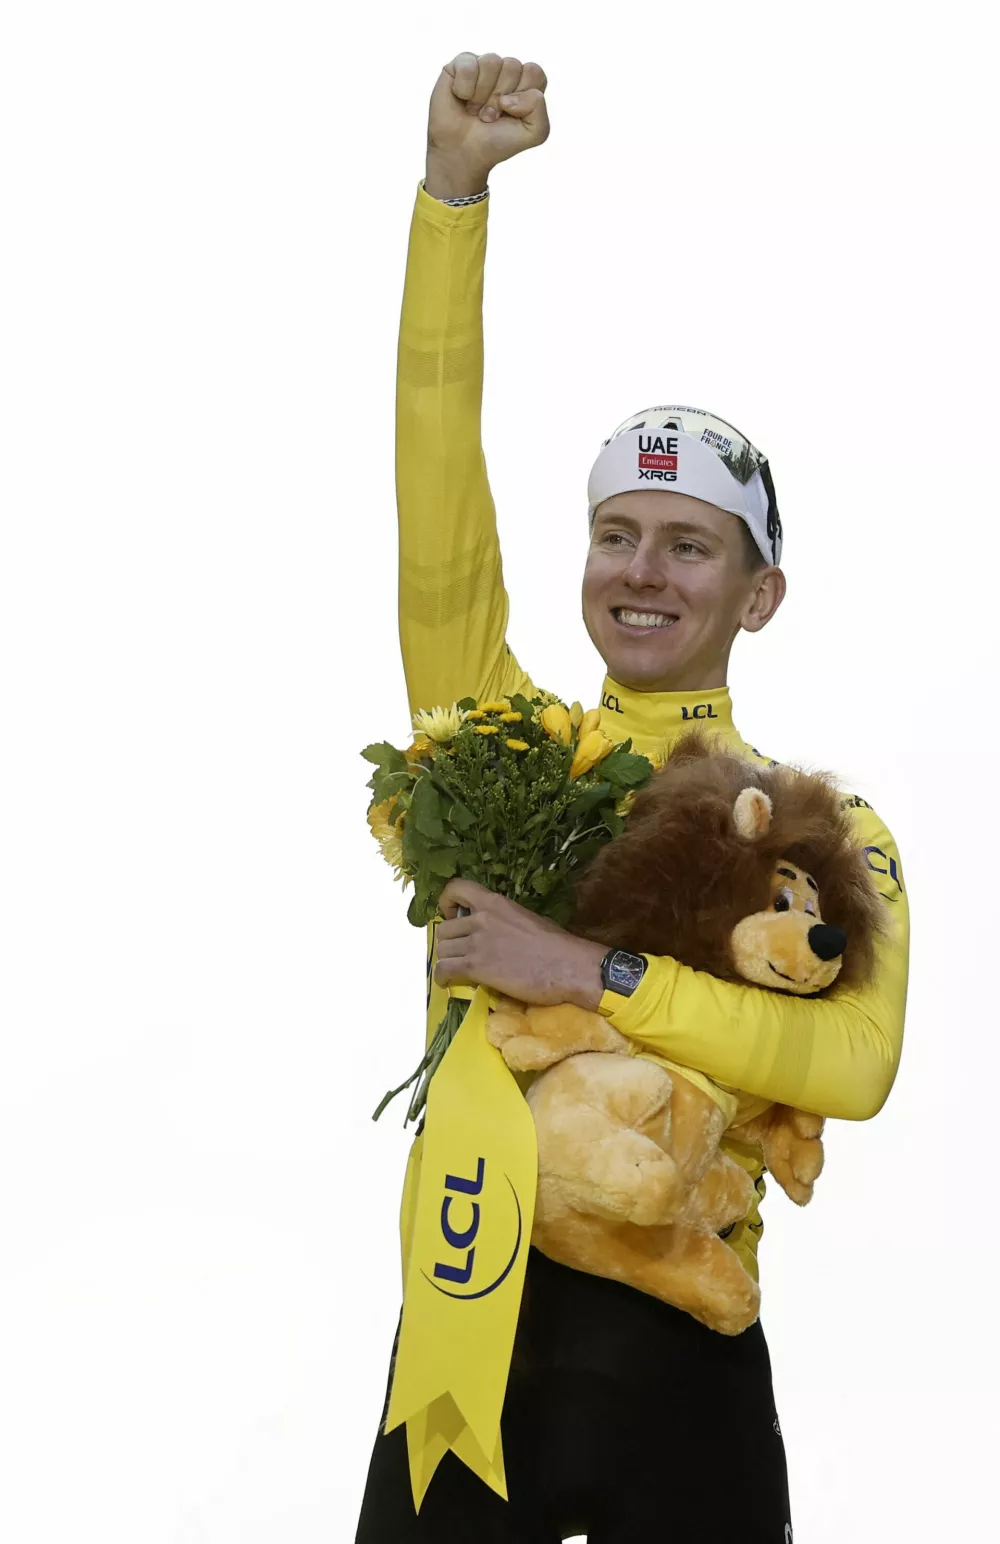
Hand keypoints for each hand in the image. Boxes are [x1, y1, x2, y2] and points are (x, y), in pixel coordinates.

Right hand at [425, 52, 549, 197]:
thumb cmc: (497, 142)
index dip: (523, 98)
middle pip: (513, 66)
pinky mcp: (461, 64)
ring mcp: (483, 64)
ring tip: (476, 110)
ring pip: (491, 62)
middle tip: (490, 116)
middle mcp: (505, 69)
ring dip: (482, 95)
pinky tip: (462, 98)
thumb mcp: (533, 133)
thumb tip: (508, 96)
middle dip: (500, 99)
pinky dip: (465, 89)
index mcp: (526, 82)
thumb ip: (539, 108)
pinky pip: (468, 66)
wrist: (463, 154)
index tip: (511, 114)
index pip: (534, 72)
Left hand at [434, 879, 604, 1009]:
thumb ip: (503, 920)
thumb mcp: (526, 918)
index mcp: (494, 902)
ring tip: (458, 969)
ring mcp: (476, 943)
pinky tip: (449, 982)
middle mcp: (480, 919)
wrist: (567, 966)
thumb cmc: (556, 944)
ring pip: (443, 950)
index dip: (446, 903)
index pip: (455, 888)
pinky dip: (442, 977)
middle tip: (461, 952)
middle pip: (444, 929)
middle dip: (449, 942)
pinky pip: (444, 969)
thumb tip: (495, 930)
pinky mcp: (476, 967)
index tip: (451, 915)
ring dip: (448, 960)